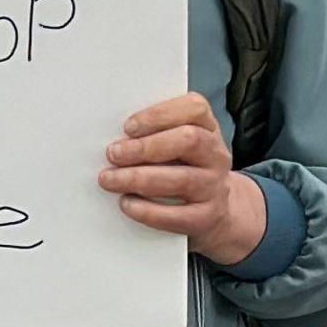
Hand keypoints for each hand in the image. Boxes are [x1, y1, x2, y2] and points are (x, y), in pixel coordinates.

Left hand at [101, 92, 266, 267]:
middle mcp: (216, 155)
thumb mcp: (176, 144)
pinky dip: (148, 211)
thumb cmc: (183, 168)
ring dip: (139, 178)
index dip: (159, 115)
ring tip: (110, 179)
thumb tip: (115, 137)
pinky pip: (178, 215)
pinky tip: (127, 204)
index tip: (128, 127)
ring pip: (182, 179)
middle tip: (113, 153)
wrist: (216, 210)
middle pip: (189, 141)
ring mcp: (214, 187)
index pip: (194, 108)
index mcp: (207, 128)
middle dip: (146, 147)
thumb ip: (153, 134)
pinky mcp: (207, 217)